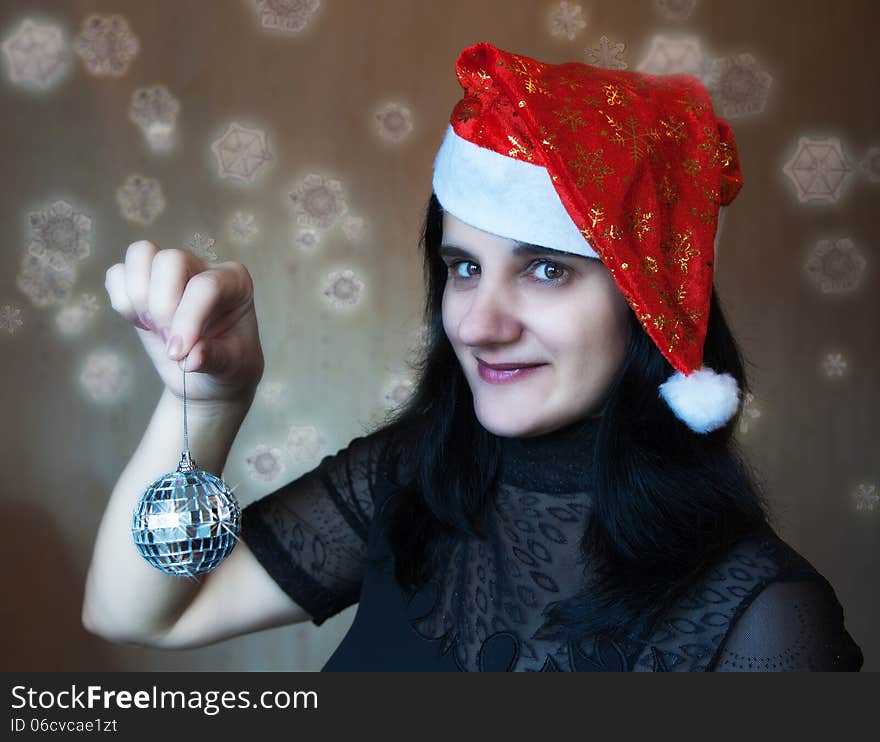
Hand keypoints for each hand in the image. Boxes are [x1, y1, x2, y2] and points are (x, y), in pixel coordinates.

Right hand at [104, 241, 264, 405]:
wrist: (209, 376)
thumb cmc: (228, 365)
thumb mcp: (231, 366)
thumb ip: (214, 359)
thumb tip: (191, 358)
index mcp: (235, 281)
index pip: (205, 286)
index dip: (187, 319)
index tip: (177, 353)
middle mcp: (202, 267)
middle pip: (169, 260)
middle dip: (162, 306)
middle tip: (171, 344)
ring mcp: (171, 271)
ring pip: (140, 254)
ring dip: (138, 299)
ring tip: (155, 329)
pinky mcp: (143, 282)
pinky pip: (117, 274)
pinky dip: (122, 302)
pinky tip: (143, 325)